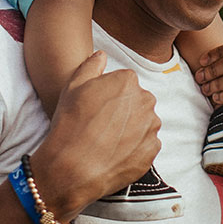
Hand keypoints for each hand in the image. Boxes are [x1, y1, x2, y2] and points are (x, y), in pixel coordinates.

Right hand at [28, 52, 161, 220]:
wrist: (72, 167)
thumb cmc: (70, 124)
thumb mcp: (73, 86)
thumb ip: (91, 65)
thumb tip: (102, 55)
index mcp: (128, 81)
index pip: (124, 83)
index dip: (108, 96)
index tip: (96, 109)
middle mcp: (145, 101)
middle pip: (137, 102)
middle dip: (123, 111)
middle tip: (101, 126)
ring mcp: (151, 127)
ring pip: (143, 123)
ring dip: (131, 129)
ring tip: (107, 141)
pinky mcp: (152, 151)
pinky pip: (146, 145)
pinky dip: (134, 148)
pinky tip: (115, 153)